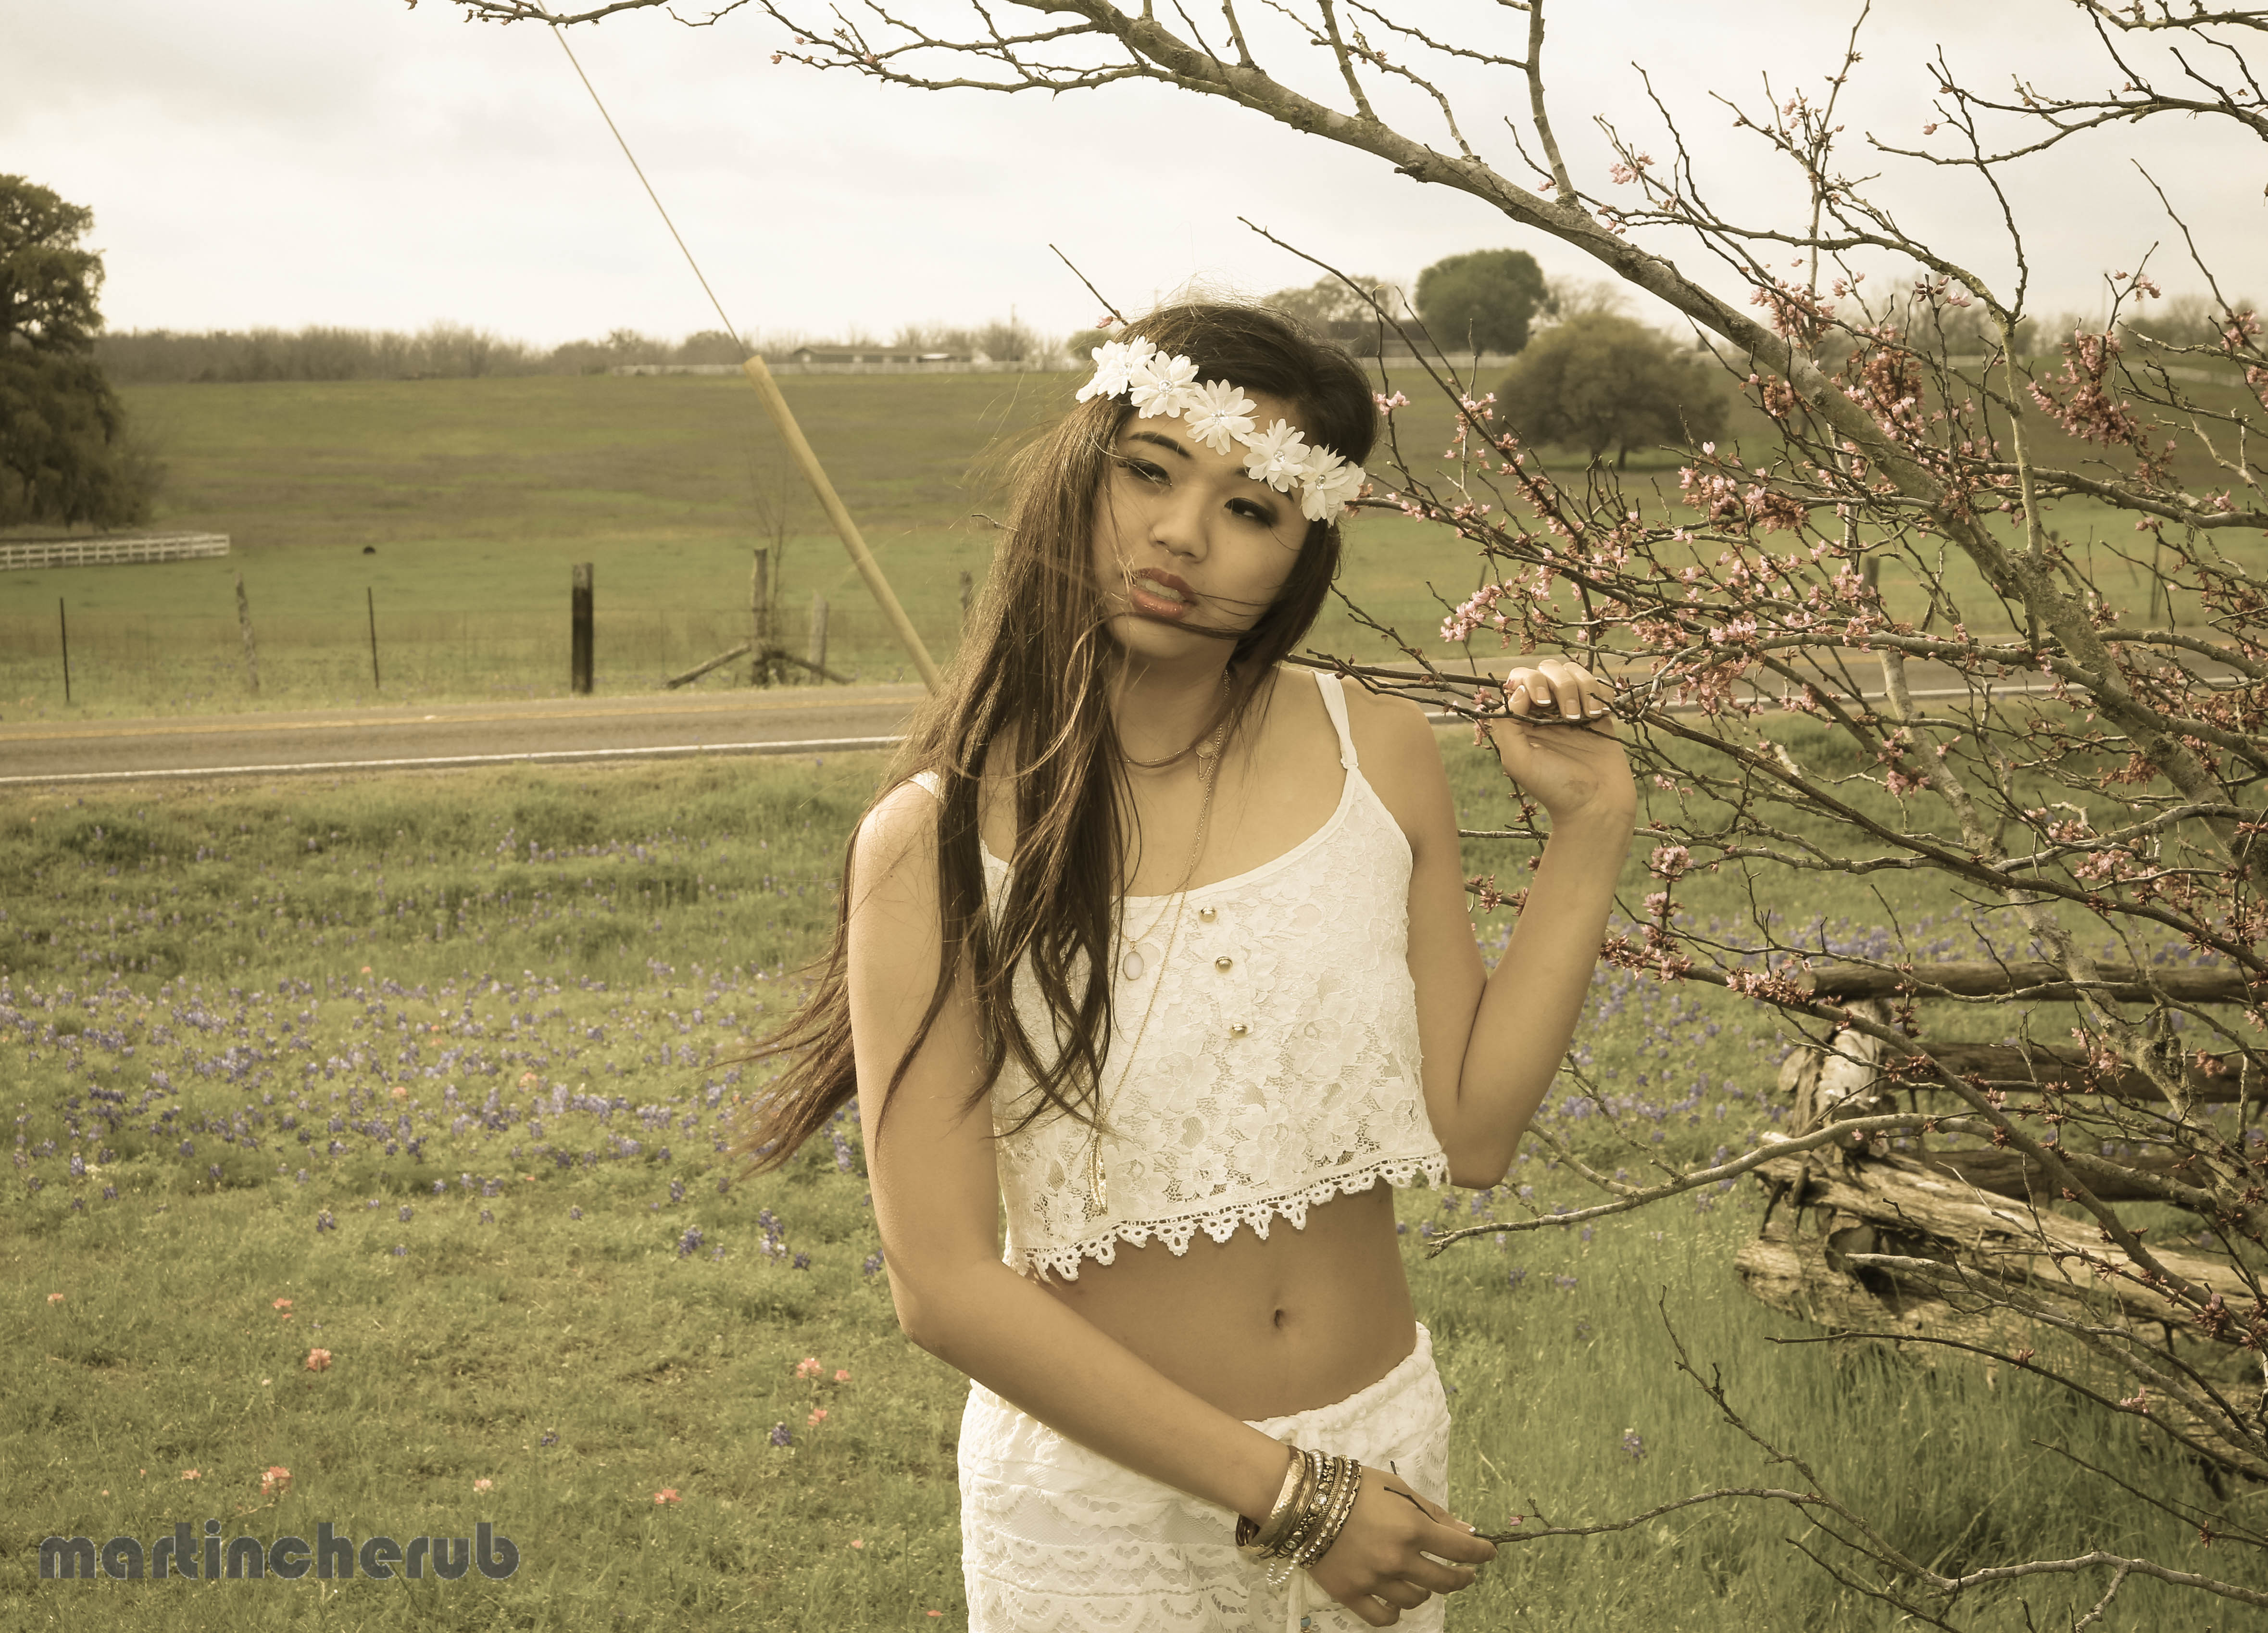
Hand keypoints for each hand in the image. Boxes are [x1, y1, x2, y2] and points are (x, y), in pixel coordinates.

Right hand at [1305, 1467, 1495, 1626]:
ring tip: (1422, 1582)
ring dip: (1425, 1592)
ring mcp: (1375, 1580)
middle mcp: (1398, 1558)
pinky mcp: (1351, 1594)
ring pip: (1415, 1600)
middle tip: (1464, 1574)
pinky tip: (1396, 1602)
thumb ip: (1433, 1513)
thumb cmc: (1353, 1486)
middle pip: (1443, 1581)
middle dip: (1461, 1578)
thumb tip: (1465, 1531)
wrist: (1304, 1500)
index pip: (1460, 1549)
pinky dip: (1395, 1613)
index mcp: (1412, 1528)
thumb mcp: (1398, 1489)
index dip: (1481, 1553)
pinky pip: (1383, 1617)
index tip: (1488, 1553)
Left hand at [1488, 657, 1635, 822]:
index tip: (1540, 703)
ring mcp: (1573, 711)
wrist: (1597, 806)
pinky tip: (1599, 714)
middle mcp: (1546, 712)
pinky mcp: (1598, 714)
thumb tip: (1517, 690)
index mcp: (1522, 720)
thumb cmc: (1554, 788)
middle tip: (1566, 715)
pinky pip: (1598, 685)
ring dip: (1579, 688)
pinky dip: (1600, 692)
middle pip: (1547, 670)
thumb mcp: (1517, 760)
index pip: (1519, 680)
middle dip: (1557, 684)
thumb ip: (1506, 723)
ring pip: (1573, 673)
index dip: (1529, 681)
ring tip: (1584, 718)